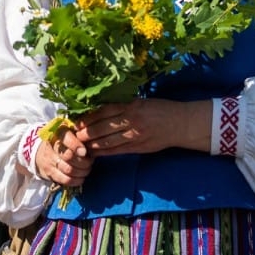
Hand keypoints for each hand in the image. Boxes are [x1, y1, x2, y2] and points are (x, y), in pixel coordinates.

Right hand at [34, 126, 91, 187]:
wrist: (42, 152)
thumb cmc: (63, 141)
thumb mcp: (70, 133)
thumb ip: (81, 136)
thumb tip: (94, 145)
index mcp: (58, 132)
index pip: (66, 138)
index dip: (76, 146)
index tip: (84, 152)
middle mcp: (52, 145)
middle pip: (69, 156)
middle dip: (84, 161)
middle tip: (90, 162)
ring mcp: (49, 160)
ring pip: (68, 169)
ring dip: (82, 172)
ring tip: (86, 169)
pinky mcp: (49, 172)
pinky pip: (65, 180)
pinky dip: (76, 180)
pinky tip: (81, 178)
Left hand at [73, 98, 211, 155]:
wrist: (180, 124)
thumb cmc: (160, 109)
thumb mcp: (141, 101)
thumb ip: (123, 106)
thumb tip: (100, 110)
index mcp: (130, 106)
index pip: (103, 111)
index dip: (88, 117)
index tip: (76, 120)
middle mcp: (131, 120)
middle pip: (102, 127)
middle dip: (85, 132)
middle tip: (73, 135)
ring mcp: (135, 135)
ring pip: (107, 141)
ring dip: (92, 144)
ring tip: (80, 145)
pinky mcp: (138, 147)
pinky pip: (117, 150)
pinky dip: (104, 152)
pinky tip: (95, 153)